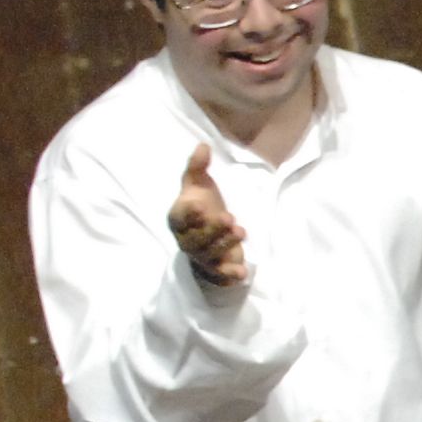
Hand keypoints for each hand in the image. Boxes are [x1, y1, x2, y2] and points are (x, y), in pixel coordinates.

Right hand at [168, 145, 249, 287]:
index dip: (189, 214)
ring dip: (224, 246)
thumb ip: (197, 167)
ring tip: (241, 232)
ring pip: (208, 255)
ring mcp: (200, 255)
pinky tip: (242, 273)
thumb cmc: (202, 204)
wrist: (209, 229)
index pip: (179, 218)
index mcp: (179, 218)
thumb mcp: (199, 184)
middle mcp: (186, 239)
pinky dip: (228, 276)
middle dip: (213, 230)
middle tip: (231, 219)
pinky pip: (218, 275)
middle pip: (195, 239)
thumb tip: (203, 145)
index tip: (200, 205)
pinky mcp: (214, 268)